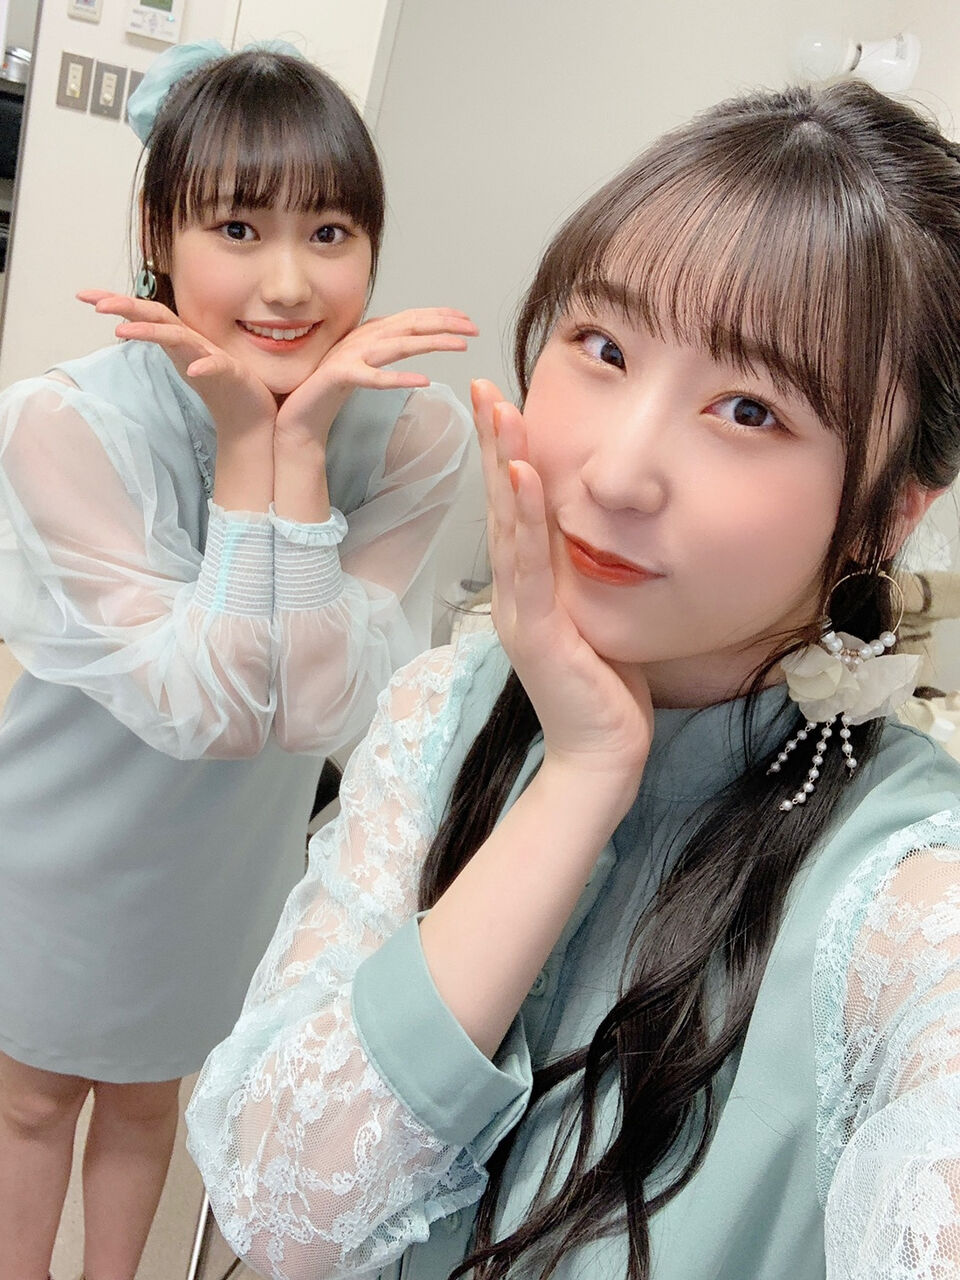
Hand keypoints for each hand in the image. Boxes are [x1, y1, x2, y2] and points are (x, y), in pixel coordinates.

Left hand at [77, 291, 277, 438]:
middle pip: (158, 316)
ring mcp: (212, 356)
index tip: (85, 295)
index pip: (146, 312)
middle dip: (128, 306)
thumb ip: (161, 341)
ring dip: (152, 332)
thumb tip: (125, 326)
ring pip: (180, 337)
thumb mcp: (182, 360)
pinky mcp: (233, 373)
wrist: (250, 415)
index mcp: (179, 339)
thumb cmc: (218, 385)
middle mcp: (193, 342)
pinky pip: (218, 366)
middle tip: (97, 304)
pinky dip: (205, 366)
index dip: (117, 302)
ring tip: (123, 331)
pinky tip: (193, 371)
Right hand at [275, 307, 477, 444]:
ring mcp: (348, 356)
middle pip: (408, 325)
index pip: (409, 318)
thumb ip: (382, 351)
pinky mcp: (338, 377)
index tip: (466, 320)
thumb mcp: (363, 365)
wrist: (297, 418)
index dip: (439, 315)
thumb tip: (410, 341)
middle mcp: (360, 339)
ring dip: (431, 343)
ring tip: (460, 345)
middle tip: (473, 328)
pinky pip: (373, 377)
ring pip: (397, 345)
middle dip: (444, 323)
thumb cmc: (329, 393)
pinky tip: (423, 381)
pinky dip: (398, 377)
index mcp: (368, 335)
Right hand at [472, 379, 652, 793]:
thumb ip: (585, 575)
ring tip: (498, 412)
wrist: (602, 754)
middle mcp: (515, 592)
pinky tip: (523, 478)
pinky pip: (527, 568)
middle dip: (494, 443)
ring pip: (508, 525)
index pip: (515, 509)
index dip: (506, 455)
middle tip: (483, 387)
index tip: (501, 404)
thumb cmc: (605, 689)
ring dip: (503, 465)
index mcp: (530, 585)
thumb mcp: (596, 615)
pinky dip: (524, 519)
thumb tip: (598, 532)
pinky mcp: (536, 633)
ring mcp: (519, 611)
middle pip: (502, 505)